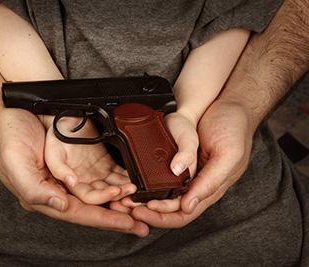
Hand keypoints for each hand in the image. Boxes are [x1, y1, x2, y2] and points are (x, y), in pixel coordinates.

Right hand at [0, 108, 147, 235]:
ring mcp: (71, 174)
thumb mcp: (15, 164)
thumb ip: (35, 189)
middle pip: (92, 207)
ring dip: (120, 199)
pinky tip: (130, 184)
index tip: (125, 224)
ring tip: (140, 204)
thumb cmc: (9, 137)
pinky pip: (101, 173)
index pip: (77, 212)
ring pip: (100, 191)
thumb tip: (60, 205)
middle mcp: (59, 187)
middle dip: (117, 215)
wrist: (14, 109)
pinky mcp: (79, 159)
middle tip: (141, 223)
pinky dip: (117, 180)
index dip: (102, 219)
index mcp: (42, 194)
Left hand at [127, 100, 254, 227]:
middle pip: (170, 209)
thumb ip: (211, 181)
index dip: (163, 216)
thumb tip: (188, 204)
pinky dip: (148, 185)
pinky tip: (135, 185)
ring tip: (126, 200)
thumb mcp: (228, 155)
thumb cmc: (234, 128)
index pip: (184, 213)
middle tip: (128, 207)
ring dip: (145, 201)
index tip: (144, 209)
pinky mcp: (179, 160)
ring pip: (164, 196)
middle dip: (149, 212)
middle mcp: (197, 184)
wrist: (228, 104)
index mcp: (211, 188)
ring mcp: (187, 173)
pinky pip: (162, 178)